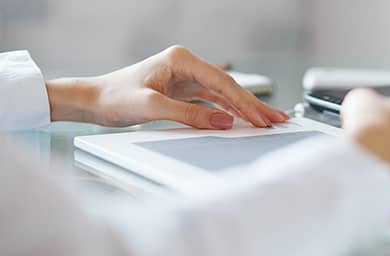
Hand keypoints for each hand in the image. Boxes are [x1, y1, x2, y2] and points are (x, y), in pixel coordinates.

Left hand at [45, 45, 288, 128]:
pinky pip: (214, 101)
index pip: (222, 82)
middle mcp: (187, 65)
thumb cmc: (115, 97)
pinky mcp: (184, 90)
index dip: (245, 102)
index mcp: (180, 59)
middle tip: (277, 119)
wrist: (94, 101)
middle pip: (228, 87)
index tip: (261, 118)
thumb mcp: (152, 108)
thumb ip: (190, 114)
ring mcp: (187, 77)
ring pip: (224, 94)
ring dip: (245, 108)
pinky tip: (244, 119)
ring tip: (268, 120)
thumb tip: (226, 122)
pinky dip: (229, 111)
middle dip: (254, 105)